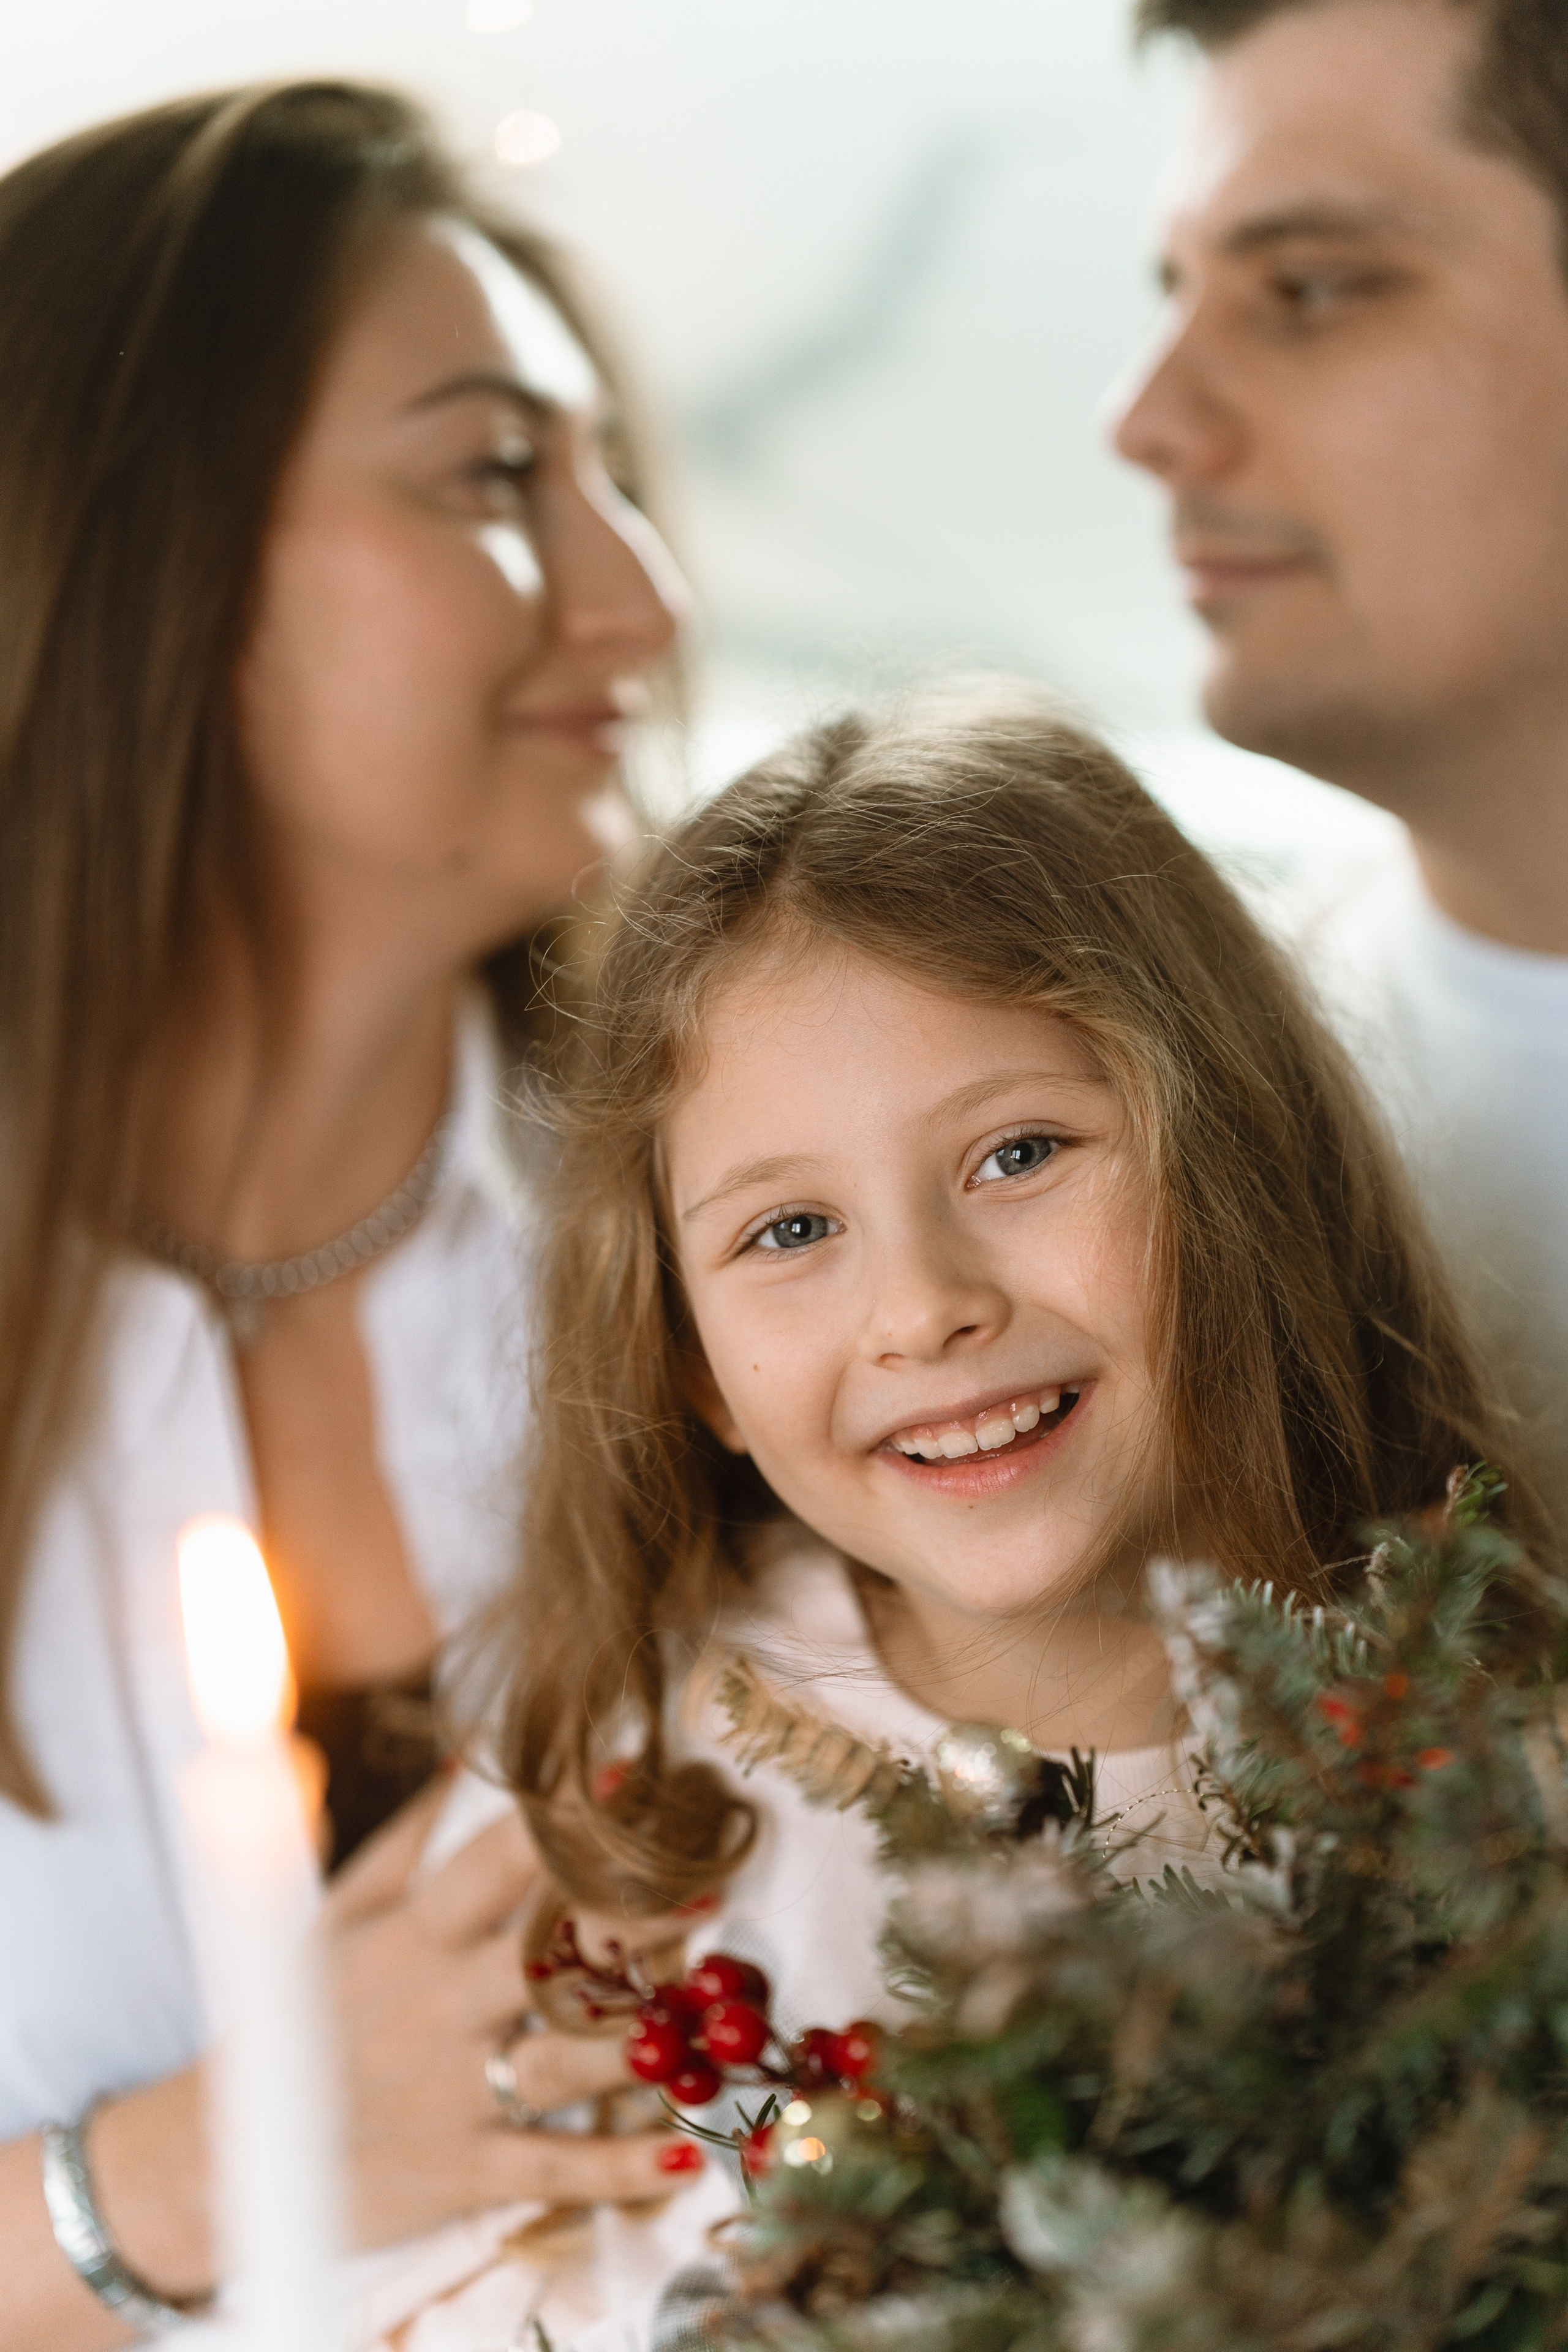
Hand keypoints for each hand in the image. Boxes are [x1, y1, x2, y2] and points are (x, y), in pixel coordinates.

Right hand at [324, 1785, 700, 2245]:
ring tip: (713, 2009)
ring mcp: (455, 2092)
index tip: (632, 1776)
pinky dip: (622, 2168)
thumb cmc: (297, 2018)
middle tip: (708, 1887)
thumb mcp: (336, 1917)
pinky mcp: (464, 2170)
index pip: (495, 1864)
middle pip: (546, 1956)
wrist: (225, 2153)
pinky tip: (689, 2151)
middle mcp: (440, 2007)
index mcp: (412, 1936)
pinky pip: (553, 2170)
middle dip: (627, 1925)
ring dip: (641, 2038)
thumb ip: (409, 1839)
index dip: (563, 1820)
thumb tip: (469, 1752)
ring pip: (563, 2061)